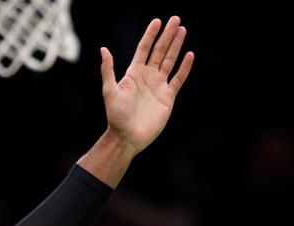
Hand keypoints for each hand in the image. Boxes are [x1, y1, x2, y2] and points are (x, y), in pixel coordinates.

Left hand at [101, 15, 193, 153]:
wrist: (127, 137)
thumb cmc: (116, 116)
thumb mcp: (110, 91)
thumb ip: (108, 70)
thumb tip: (103, 49)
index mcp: (134, 73)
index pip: (144, 49)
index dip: (151, 35)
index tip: (157, 21)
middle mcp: (147, 77)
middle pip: (159, 51)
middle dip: (167, 35)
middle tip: (176, 19)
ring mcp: (158, 86)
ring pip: (169, 61)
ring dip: (176, 46)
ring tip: (182, 30)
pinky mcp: (168, 97)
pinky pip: (178, 79)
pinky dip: (184, 68)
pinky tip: (189, 55)